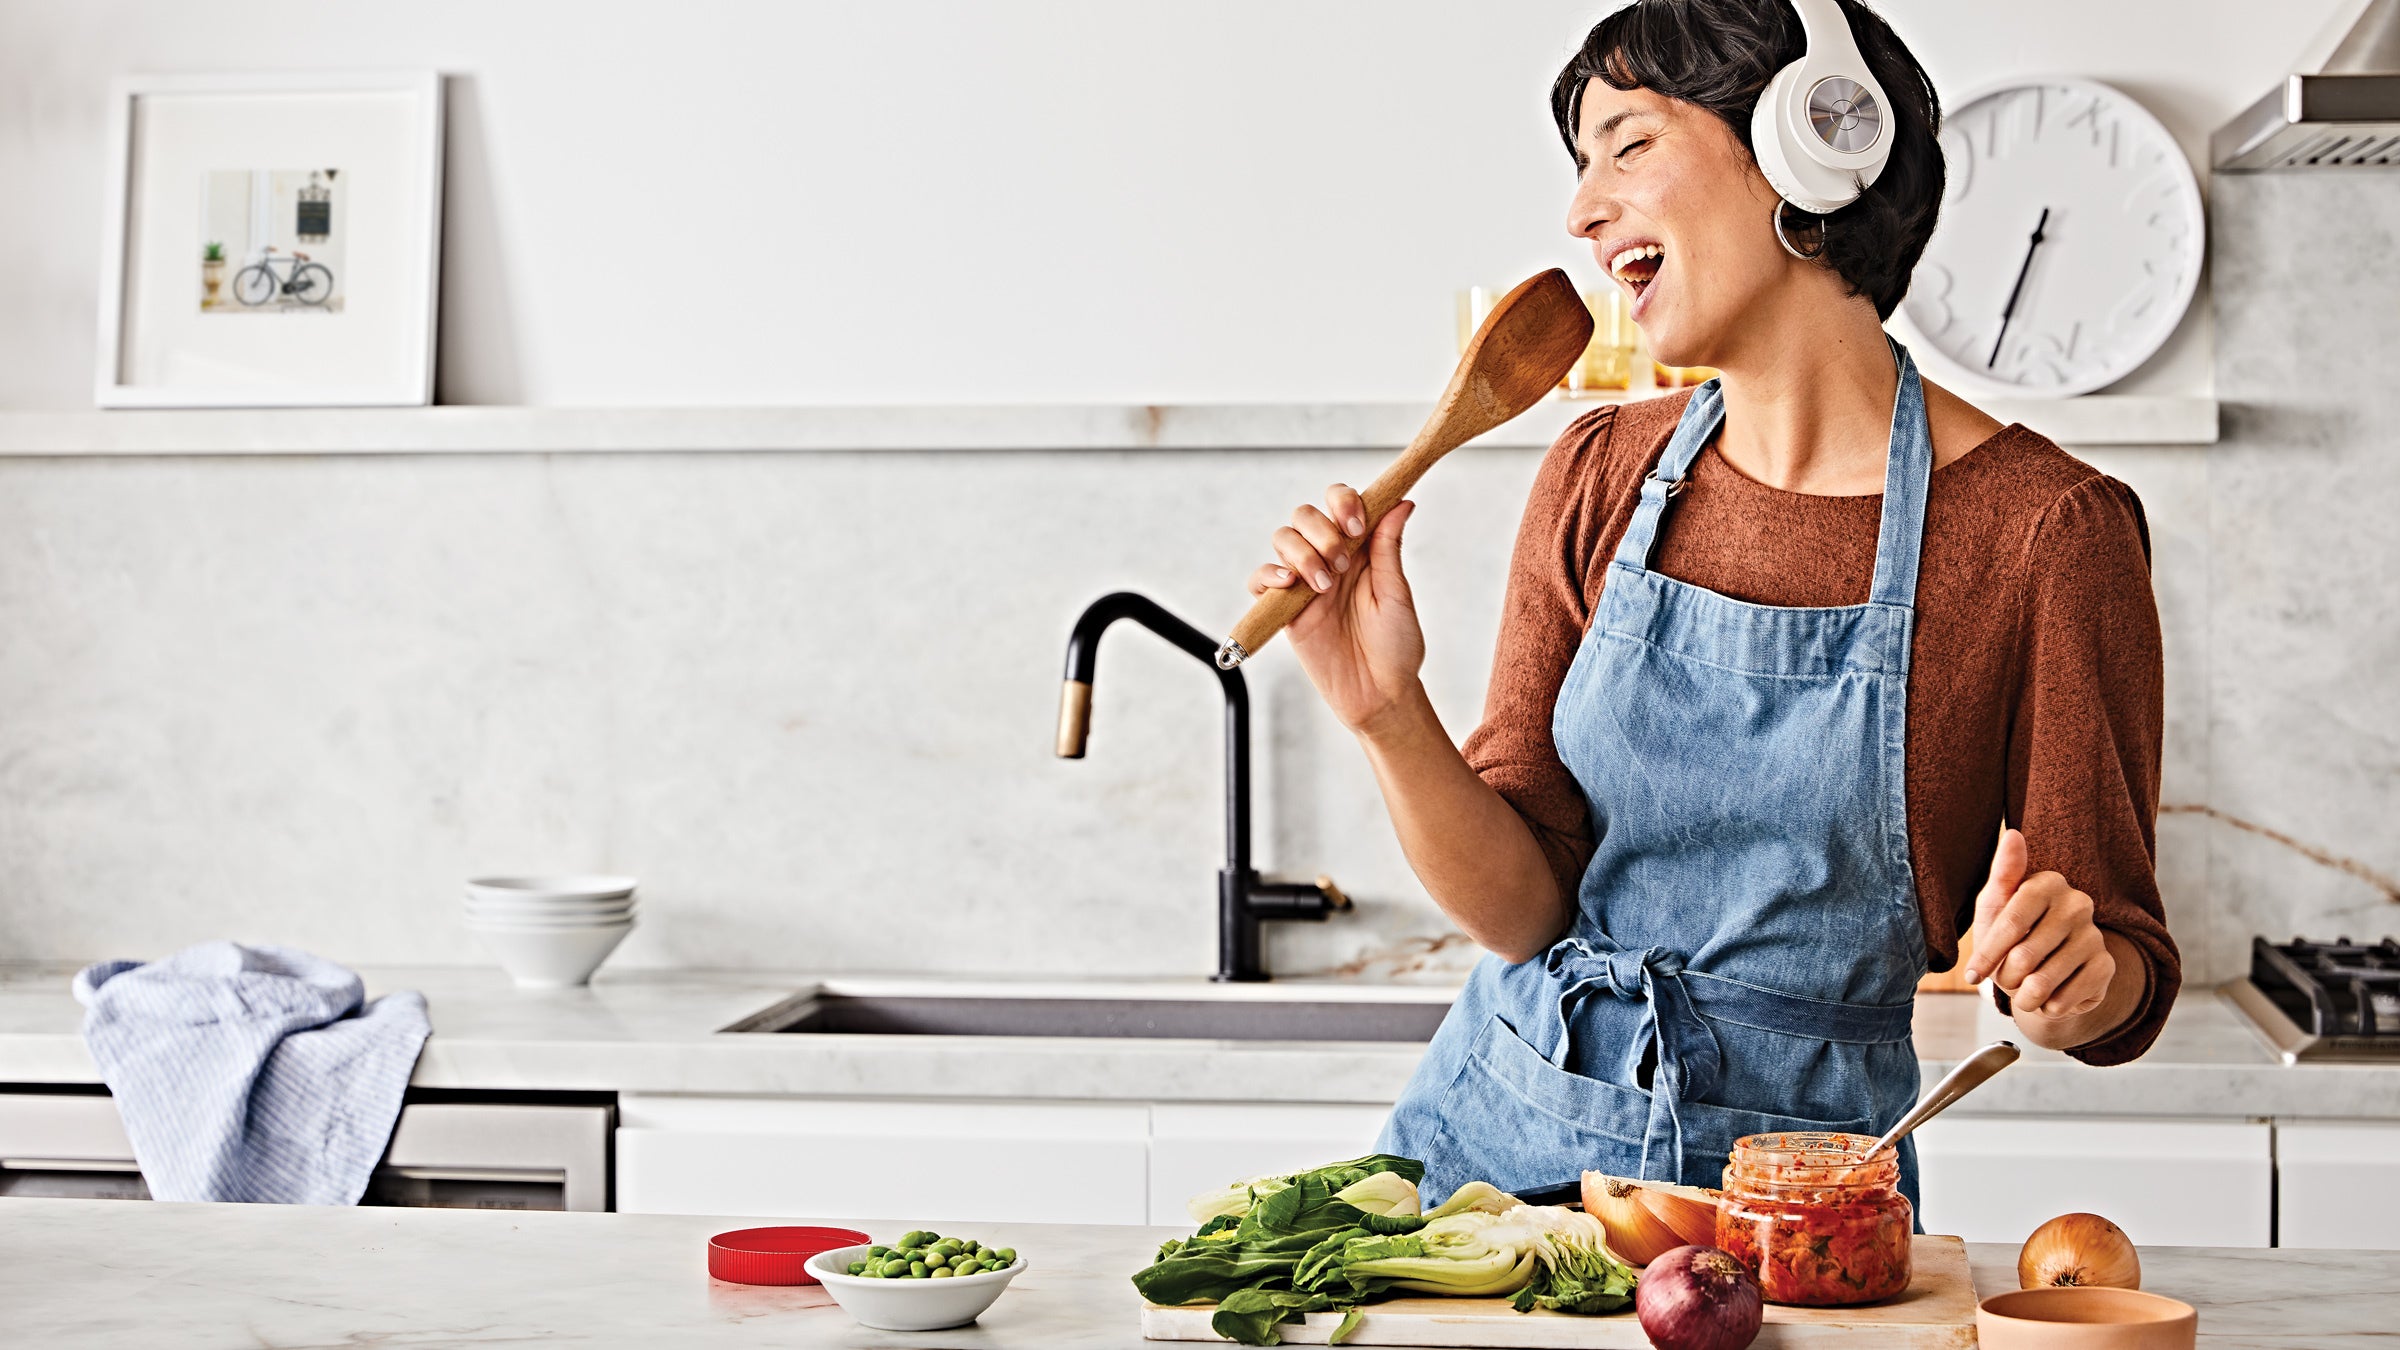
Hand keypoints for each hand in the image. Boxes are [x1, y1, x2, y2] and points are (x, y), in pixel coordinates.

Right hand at [1246, 485, 1424, 734]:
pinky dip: (1268, 574)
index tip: (1356, 524)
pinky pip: (1260, 580)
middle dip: (1321, 530)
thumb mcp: (1397, 594)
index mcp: (1360, 550)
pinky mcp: (1284, 610)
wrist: (1379, 693)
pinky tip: (1289, 584)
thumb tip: (1400, 502)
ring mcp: (1305, 583)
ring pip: (1283, 539)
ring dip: (1301, 553)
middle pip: (1305, 515)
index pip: (1340, 504)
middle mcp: (1330, 560)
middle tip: (1341, 562)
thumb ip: (1389, 547)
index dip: (1343, 502)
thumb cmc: (1396, 647)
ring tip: (1323, 586)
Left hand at [1963, 827, 2115, 1018]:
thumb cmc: (2010, 934)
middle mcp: (2078, 904)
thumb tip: (2014, 835)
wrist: (2042, 972)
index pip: (2011, 922)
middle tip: (2006, 977)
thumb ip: (2002, 874)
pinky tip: (2049, 997)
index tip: (1970, 975)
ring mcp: (2096, 935)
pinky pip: (2065, 998)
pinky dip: (2048, 1007)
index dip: (1988, 953)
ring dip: (2024, 995)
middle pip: (2024, 955)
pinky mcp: (2107, 966)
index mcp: (2048, 883)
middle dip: (2005, 977)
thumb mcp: (1995, 906)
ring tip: (2024, 988)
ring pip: (2043, 981)